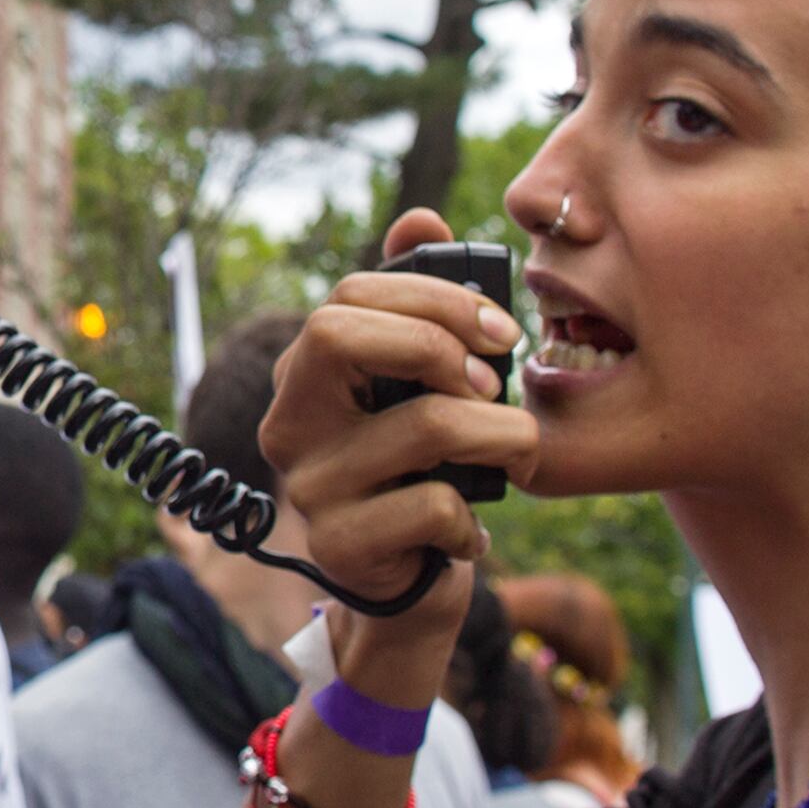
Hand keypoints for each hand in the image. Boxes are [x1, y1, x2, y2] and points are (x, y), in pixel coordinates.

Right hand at [260, 206, 533, 709]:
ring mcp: (307, 486)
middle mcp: (289, 423)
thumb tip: (420, 216)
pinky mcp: (339, 546)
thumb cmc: (422, 473)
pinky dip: (474, 518)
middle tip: (492, 384)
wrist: (408, 590)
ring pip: (424, 424)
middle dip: (439, 344)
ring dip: (504, 435)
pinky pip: (433, 504)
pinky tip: (471, 533)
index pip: (348, 295)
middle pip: (339, 334)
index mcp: (306, 375)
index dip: (433, 298)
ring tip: (519, 454)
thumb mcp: (422, 389)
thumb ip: (418, 305)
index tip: (498, 332)